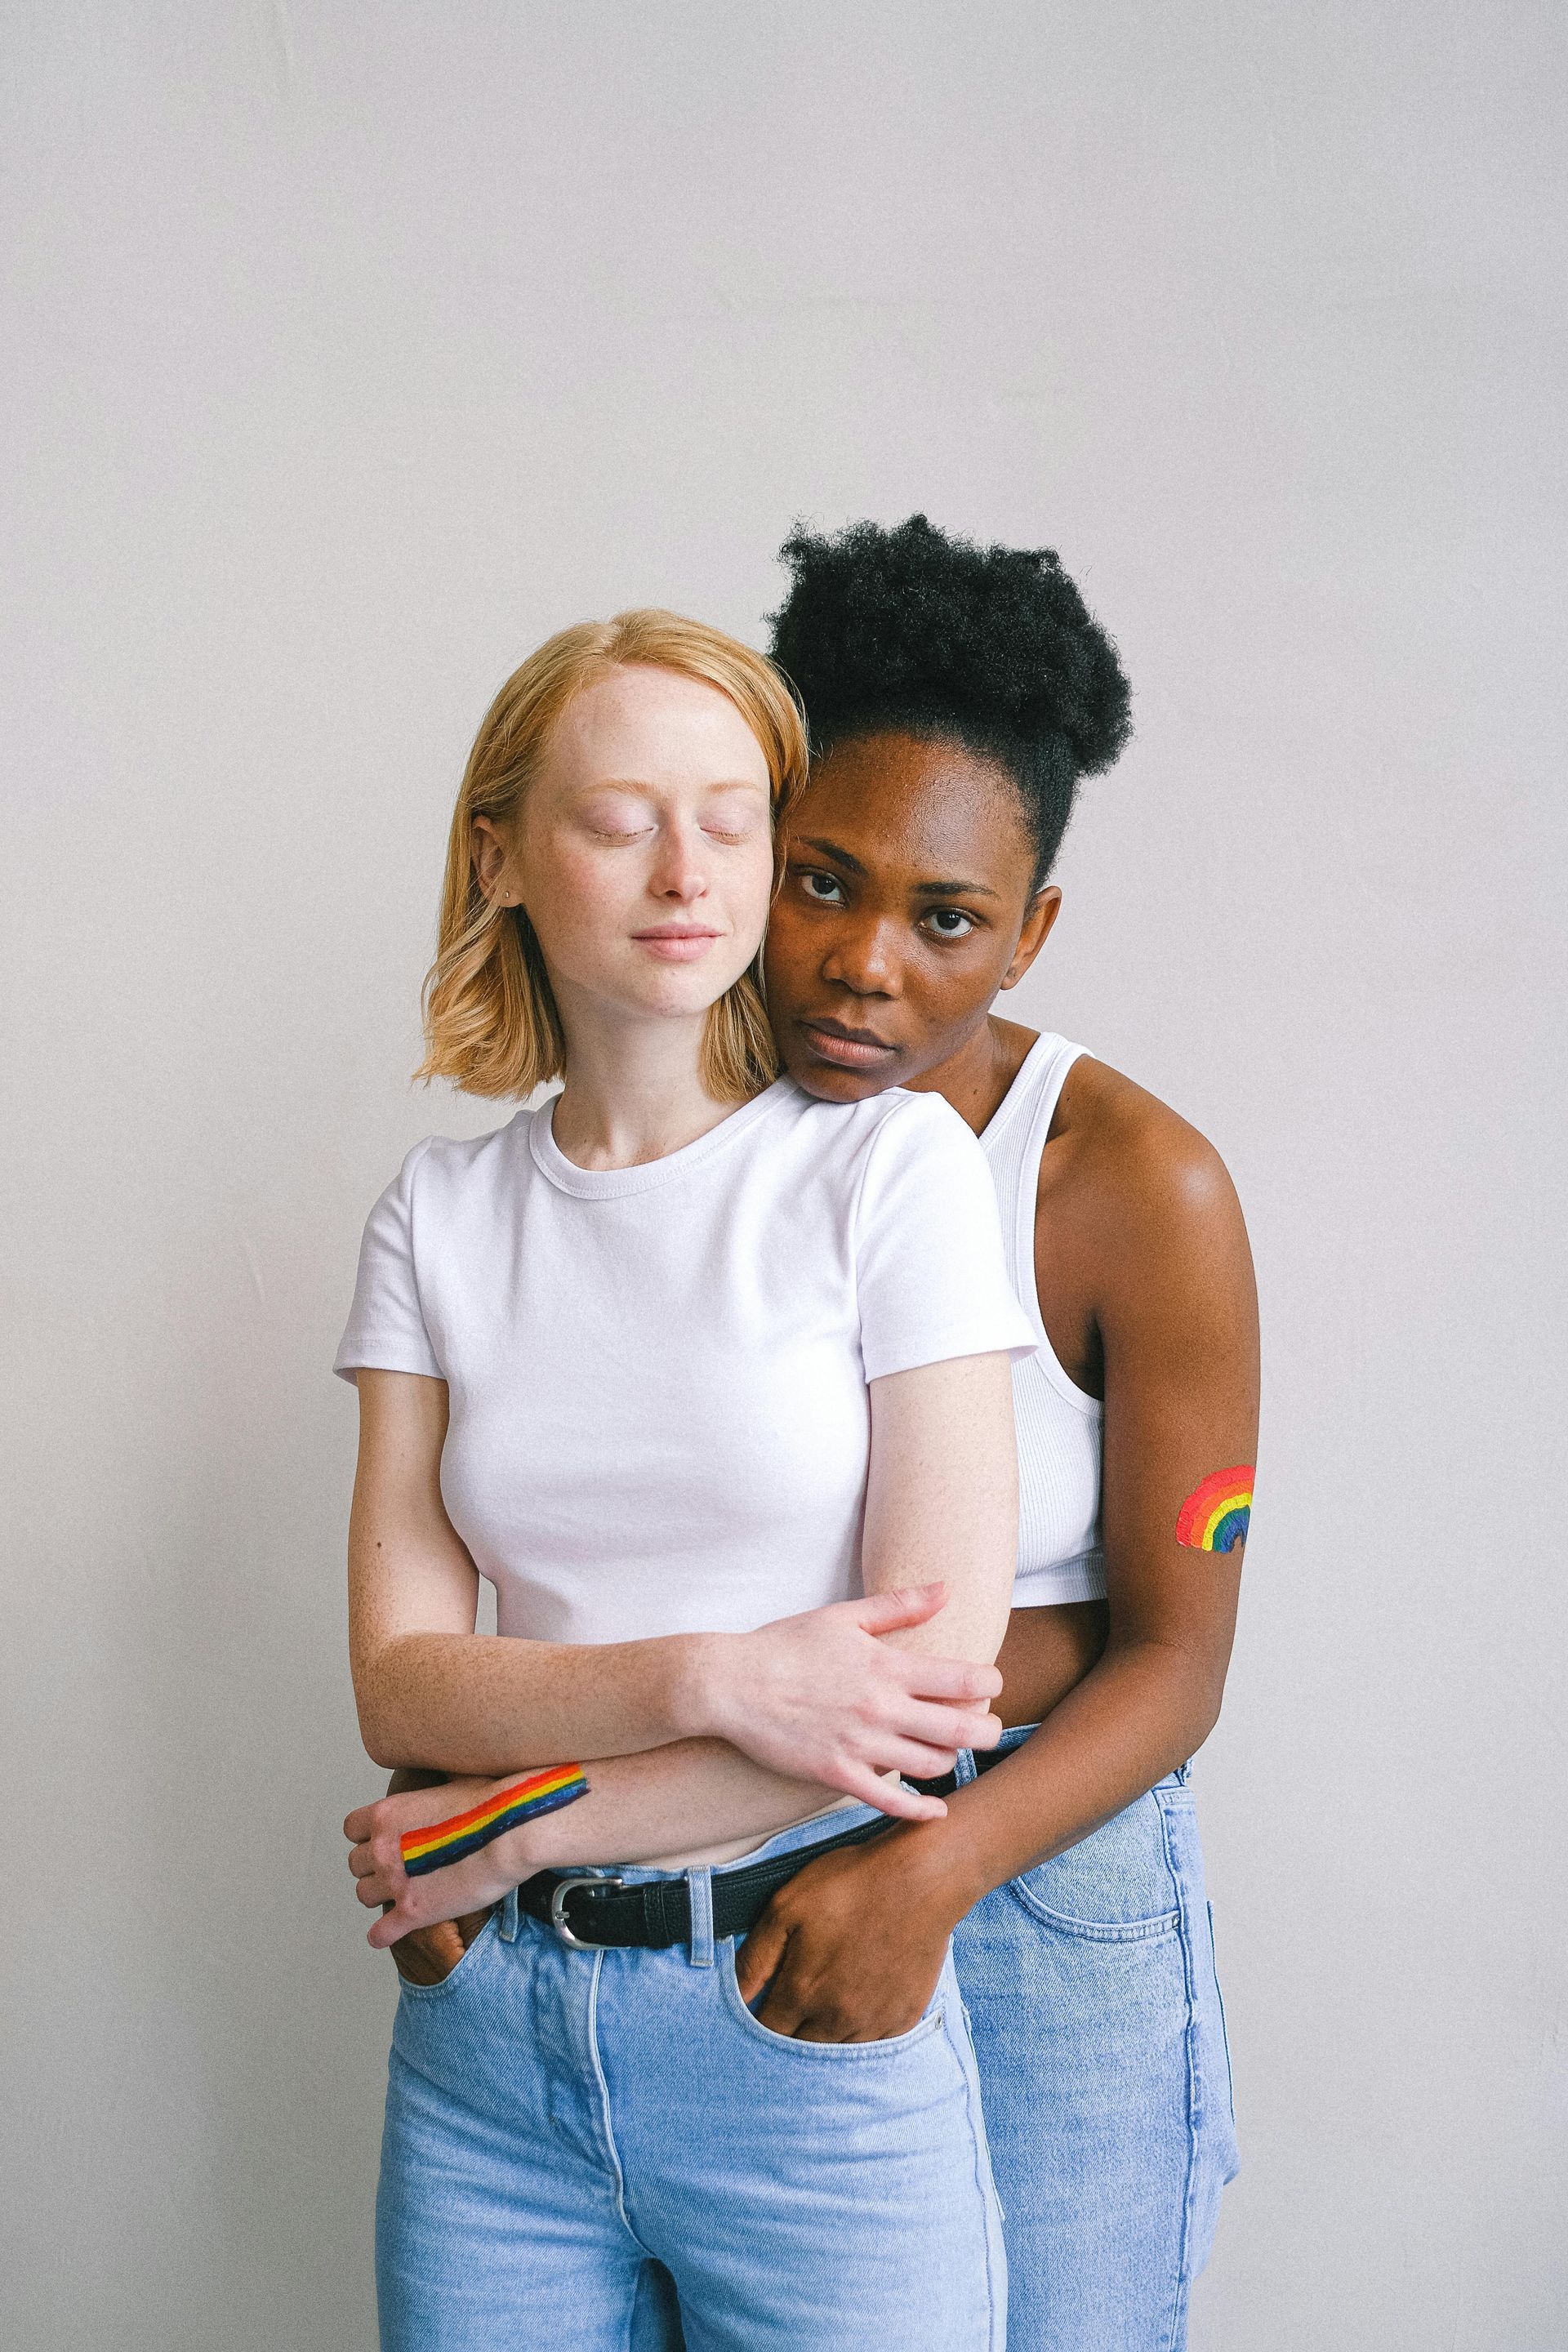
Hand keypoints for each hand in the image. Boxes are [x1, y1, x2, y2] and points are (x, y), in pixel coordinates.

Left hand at [345, 1775, 524, 1949]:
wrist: (512, 1833)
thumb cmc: (491, 1803)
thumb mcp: (454, 1778)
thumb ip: (436, 1782)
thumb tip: (446, 1766)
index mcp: (387, 1814)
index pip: (352, 1829)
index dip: (368, 1835)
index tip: (383, 1839)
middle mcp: (383, 1848)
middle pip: (355, 1864)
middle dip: (374, 1865)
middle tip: (396, 1866)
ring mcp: (395, 1883)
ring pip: (363, 1895)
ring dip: (380, 1895)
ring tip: (399, 1893)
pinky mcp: (413, 1913)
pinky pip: (381, 1933)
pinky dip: (384, 1934)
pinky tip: (391, 1931)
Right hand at [697, 1585, 1002, 1821]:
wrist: (731, 1683)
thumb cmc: (785, 1645)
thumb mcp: (844, 1616)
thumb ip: (900, 1605)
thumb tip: (946, 1588)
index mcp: (886, 1665)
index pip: (964, 1679)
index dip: (990, 1684)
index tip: (990, 1685)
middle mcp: (880, 1706)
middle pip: (960, 1728)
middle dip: (988, 1730)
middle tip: (989, 1727)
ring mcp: (859, 1743)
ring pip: (932, 1764)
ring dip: (953, 1761)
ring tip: (950, 1752)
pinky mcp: (836, 1773)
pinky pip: (889, 1800)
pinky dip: (920, 1810)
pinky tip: (936, 1809)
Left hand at [733, 1822, 968, 2041]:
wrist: (922, 1879)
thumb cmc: (851, 1884)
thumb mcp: (788, 1906)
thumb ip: (755, 1956)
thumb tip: (732, 1993)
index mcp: (803, 1992)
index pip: (766, 2031)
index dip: (757, 2022)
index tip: (759, 2008)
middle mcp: (837, 2018)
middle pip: (800, 2049)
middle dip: (788, 2034)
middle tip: (790, 2007)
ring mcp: (874, 2022)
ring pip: (836, 2052)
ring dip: (823, 2037)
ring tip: (822, 2008)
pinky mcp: (903, 2018)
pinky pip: (872, 2045)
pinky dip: (859, 2035)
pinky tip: (857, 2008)